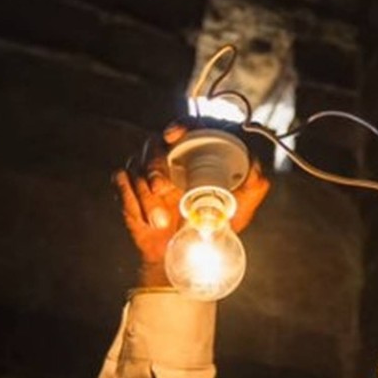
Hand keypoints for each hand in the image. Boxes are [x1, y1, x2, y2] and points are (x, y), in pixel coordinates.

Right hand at [114, 122, 270, 286]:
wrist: (189, 252)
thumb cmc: (216, 224)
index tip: (174, 135)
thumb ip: (255, 185)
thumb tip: (255, 168)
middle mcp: (171, 156)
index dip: (180, 125)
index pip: (187, 127)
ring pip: (136, 164)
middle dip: (155, 165)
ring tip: (160, 220)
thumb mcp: (242, 205)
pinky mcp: (129, 185)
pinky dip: (132, 200)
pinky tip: (147, 219)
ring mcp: (148, 169)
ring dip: (145, 194)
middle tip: (162, 189)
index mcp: (197, 154)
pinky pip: (122, 181)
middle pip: (155, 143)